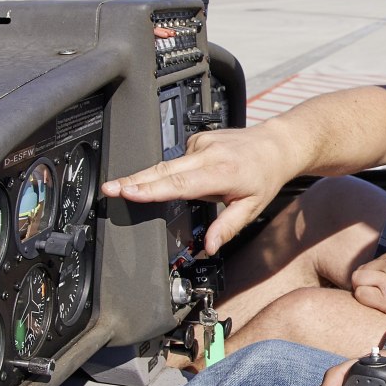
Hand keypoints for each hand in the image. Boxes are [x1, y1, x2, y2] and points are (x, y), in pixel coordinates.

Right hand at [100, 126, 292, 253]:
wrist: (276, 145)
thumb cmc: (264, 176)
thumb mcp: (252, 208)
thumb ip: (227, 227)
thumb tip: (209, 247)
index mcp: (221, 172)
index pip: (179, 183)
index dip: (151, 189)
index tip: (127, 191)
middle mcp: (208, 153)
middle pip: (163, 169)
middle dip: (134, 180)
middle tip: (109, 189)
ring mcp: (201, 142)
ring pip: (168, 164)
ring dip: (152, 178)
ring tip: (135, 188)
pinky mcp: (197, 138)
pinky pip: (178, 158)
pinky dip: (177, 170)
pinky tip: (190, 176)